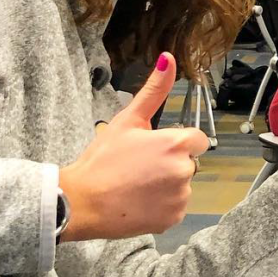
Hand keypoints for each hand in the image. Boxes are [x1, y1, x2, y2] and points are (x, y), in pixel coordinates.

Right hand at [58, 53, 208, 240]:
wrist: (81, 203)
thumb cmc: (102, 159)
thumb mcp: (127, 120)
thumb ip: (153, 91)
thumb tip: (169, 58)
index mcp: (177, 145)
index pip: (196, 140)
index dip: (175, 143)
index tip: (154, 149)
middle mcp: (185, 171)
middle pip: (187, 163)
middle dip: (169, 163)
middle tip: (138, 168)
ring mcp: (180, 197)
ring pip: (181, 186)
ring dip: (165, 185)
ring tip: (135, 186)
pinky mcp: (173, 218)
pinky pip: (174, 208)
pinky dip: (160, 206)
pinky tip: (137, 202)